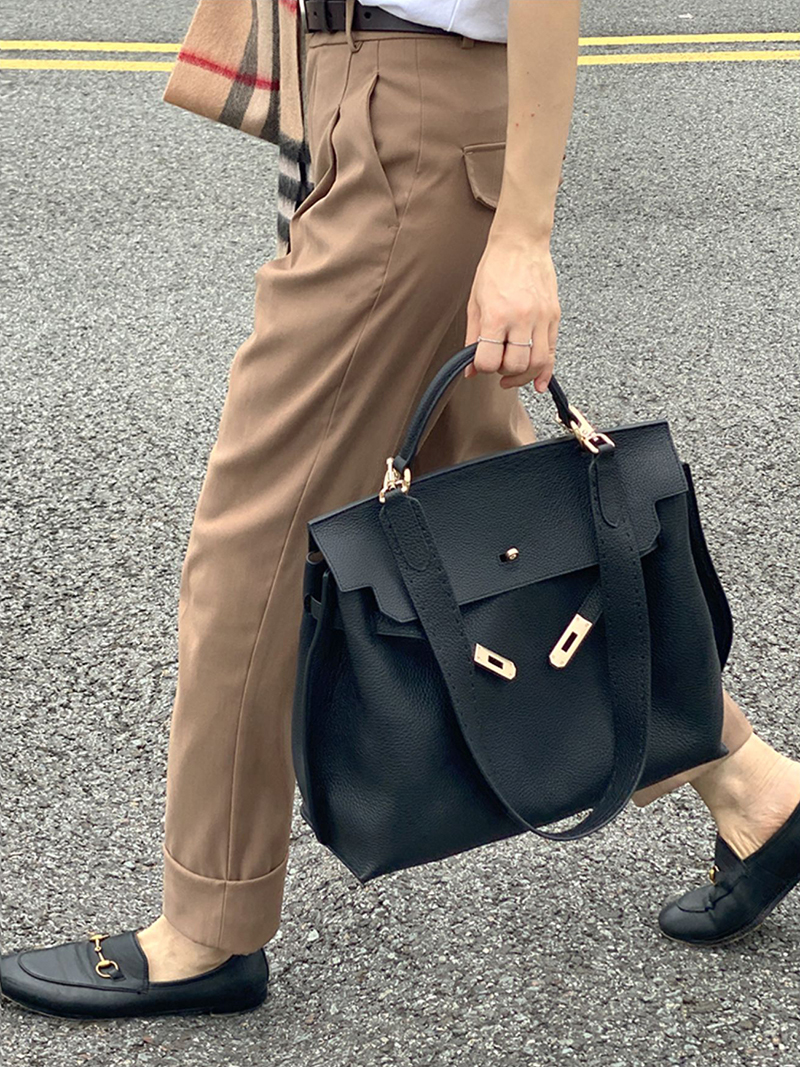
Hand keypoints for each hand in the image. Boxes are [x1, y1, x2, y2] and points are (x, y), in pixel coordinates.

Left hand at [463, 233, 560, 391]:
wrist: (521, 242)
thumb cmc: (494, 268)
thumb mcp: (475, 303)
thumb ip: (473, 338)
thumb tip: (470, 369)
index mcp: (497, 315)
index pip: (489, 360)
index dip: (483, 367)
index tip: (481, 363)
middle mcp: (522, 318)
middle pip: (516, 365)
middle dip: (504, 372)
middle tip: (498, 364)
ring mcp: (541, 317)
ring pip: (538, 363)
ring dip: (524, 375)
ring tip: (513, 374)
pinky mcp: (554, 316)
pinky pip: (552, 352)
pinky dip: (546, 371)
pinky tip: (538, 382)